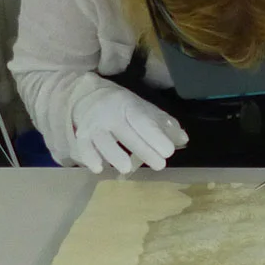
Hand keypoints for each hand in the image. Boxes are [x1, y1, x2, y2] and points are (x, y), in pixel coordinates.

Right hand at [68, 82, 186, 175]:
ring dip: (114, 154)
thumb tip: (183, 139)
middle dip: (143, 149)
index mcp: (128, 105)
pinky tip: (99, 168)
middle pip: (126, 133)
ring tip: (127, 168)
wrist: (86, 97)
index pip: (143, 120)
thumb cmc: (121, 107)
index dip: (155, 135)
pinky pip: (84, 147)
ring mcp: (94, 125)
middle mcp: (109, 114)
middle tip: (160, 165)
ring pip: (104, 140)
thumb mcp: (143, 108)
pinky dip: (89, 158)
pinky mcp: (82, 136)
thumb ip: (163, 123)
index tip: (168, 151)